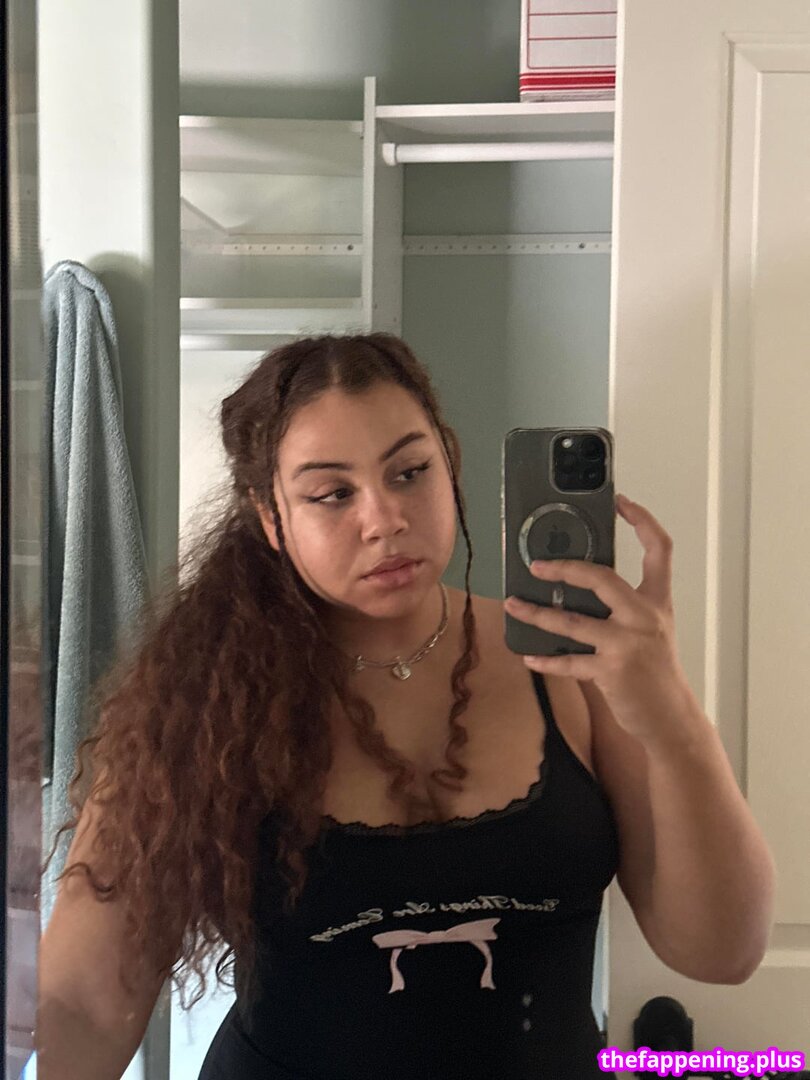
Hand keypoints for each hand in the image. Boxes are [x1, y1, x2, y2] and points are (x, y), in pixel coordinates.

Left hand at [504, 493, 693, 743]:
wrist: (670, 718)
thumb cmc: (655, 671)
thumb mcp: (650, 630)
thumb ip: (623, 607)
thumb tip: (576, 586)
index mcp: (657, 601)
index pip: (660, 549)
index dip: (643, 520)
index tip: (621, 501)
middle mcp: (644, 617)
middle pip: (602, 578)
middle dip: (564, 569)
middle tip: (536, 566)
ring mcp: (627, 645)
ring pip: (572, 622)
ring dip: (536, 614)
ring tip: (512, 605)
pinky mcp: (611, 672)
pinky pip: (569, 663)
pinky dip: (546, 660)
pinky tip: (528, 655)